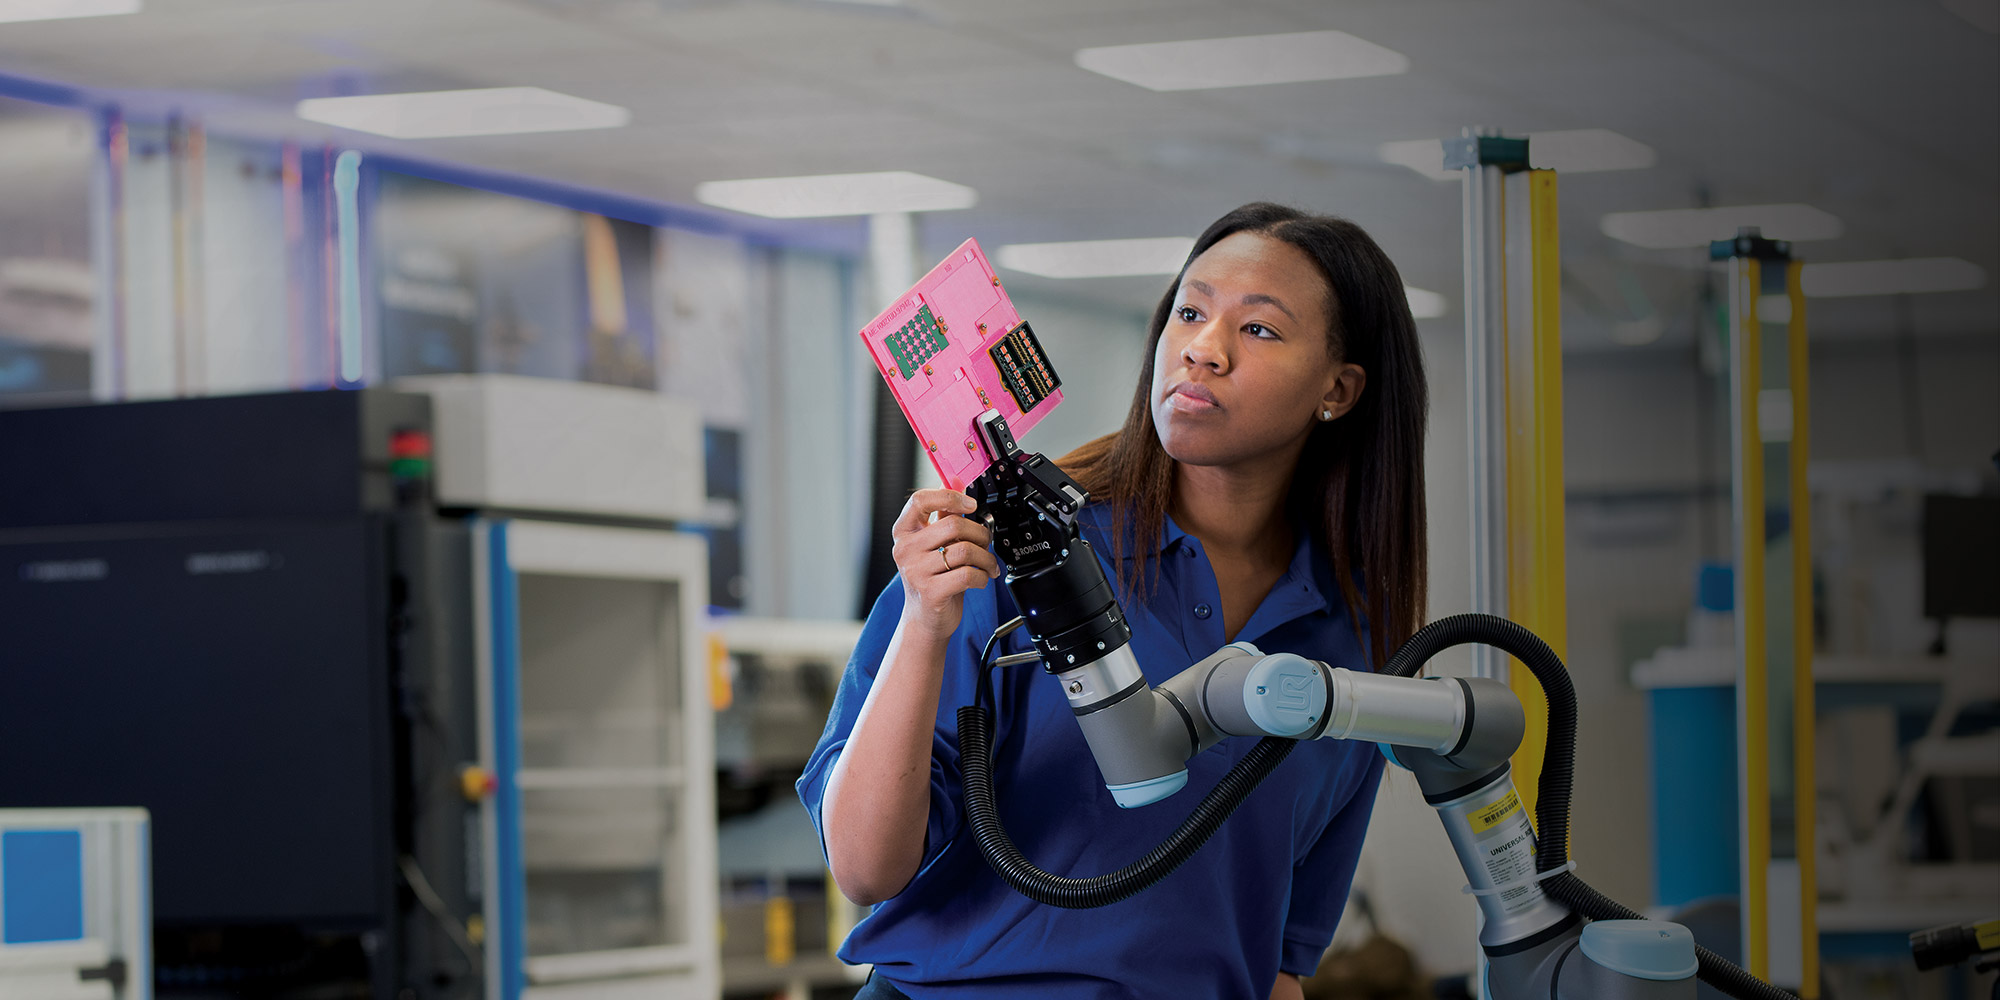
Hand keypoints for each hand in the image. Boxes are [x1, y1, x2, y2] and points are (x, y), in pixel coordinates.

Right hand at [892, 489, 1000, 637]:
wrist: (925, 618)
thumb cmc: (931, 577)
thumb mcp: (933, 543)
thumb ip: (943, 514)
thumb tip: (956, 481)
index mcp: (903, 532)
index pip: (919, 500)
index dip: (949, 496)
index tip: (970, 504)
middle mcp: (905, 550)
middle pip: (952, 524)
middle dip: (979, 532)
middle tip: (986, 541)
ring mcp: (915, 572)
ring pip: (965, 550)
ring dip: (986, 557)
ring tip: (988, 564)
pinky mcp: (930, 592)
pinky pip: (968, 575)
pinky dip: (983, 576)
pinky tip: (982, 578)